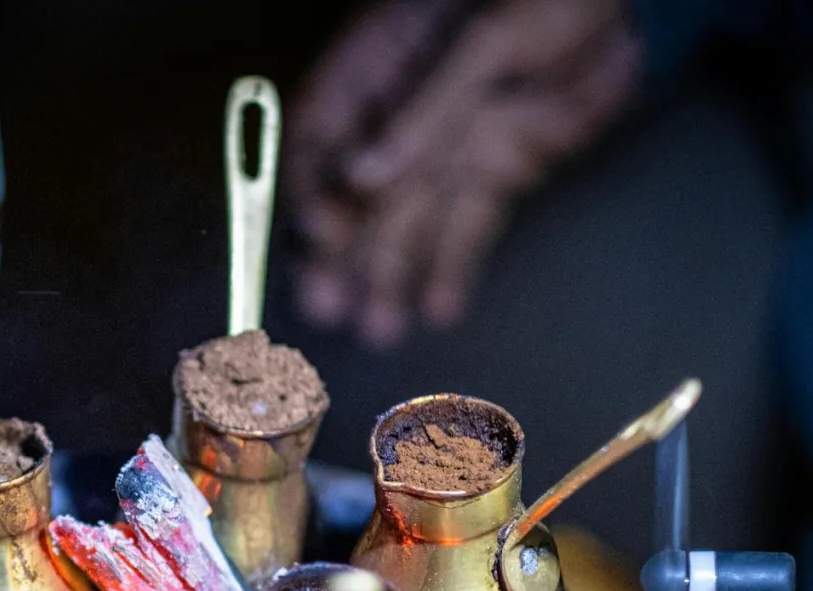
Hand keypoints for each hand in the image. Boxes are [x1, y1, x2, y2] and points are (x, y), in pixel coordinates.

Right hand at [285, 0, 640, 345]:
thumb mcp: (484, 38)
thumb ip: (424, 109)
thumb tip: (364, 177)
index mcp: (379, 66)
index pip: (320, 138)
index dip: (312, 188)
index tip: (322, 232)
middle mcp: (406, 113)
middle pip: (359, 193)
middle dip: (343, 252)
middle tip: (328, 306)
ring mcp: (453, 144)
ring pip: (409, 220)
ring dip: (391, 276)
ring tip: (380, 329)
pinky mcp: (500, 167)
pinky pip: (469, 223)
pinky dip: (453, 266)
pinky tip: (438, 309)